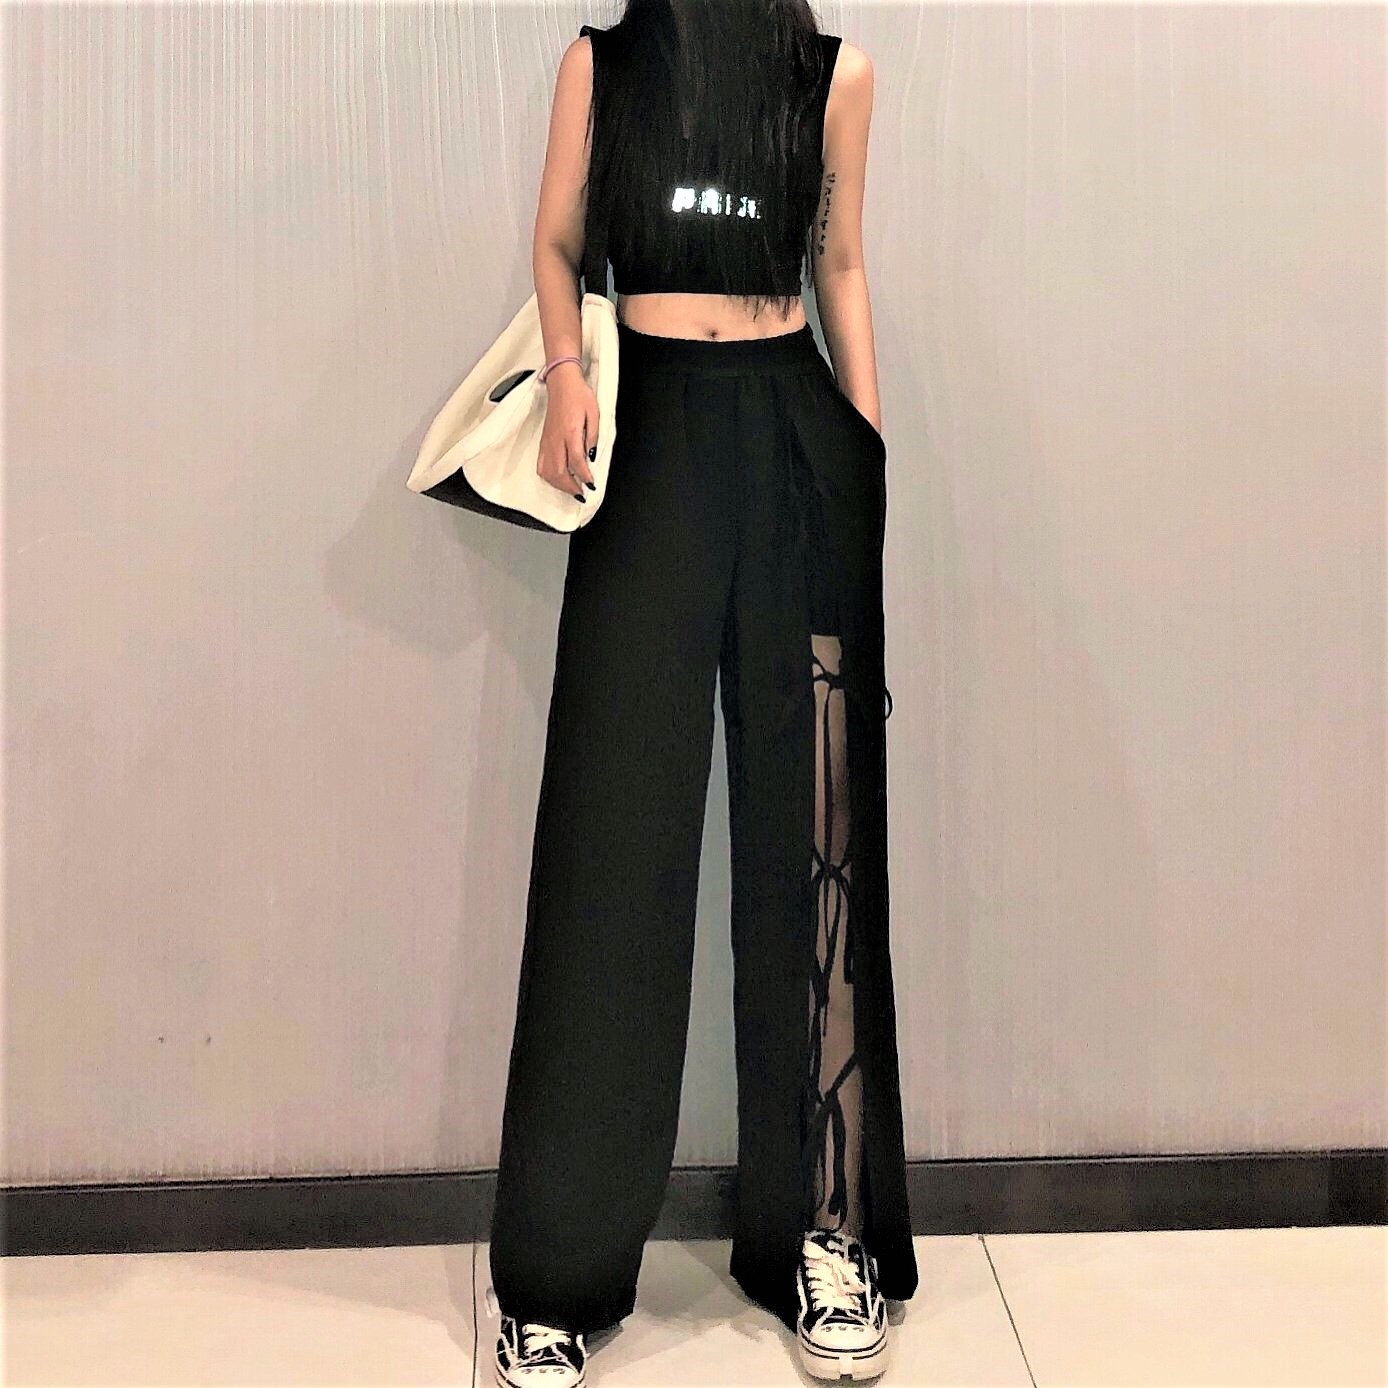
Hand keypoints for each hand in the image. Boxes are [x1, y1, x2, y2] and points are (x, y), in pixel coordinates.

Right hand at [539, 364, 598, 500]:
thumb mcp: (594, 414)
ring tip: (571, 489)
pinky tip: (557, 479)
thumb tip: (591, 456)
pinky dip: (549, 476)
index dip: (584, 476)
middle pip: (560, 472)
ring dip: (559, 485)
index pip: (576, 462)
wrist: (562, 384)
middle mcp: (557, 439)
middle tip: (581, 493)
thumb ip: (593, 436)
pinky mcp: (544, 441)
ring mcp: (548, 441)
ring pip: (548, 471)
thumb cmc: (578, 395)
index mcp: (571, 432)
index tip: (591, 484)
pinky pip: (542, 464)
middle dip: (571, 487)